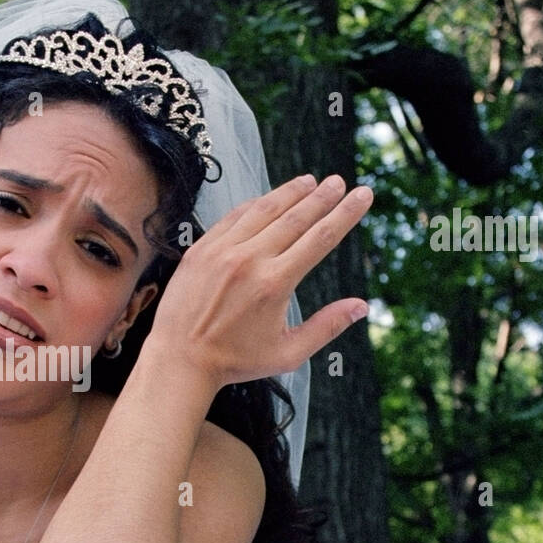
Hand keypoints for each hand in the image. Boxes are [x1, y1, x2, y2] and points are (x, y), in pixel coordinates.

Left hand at [146, 173, 372, 388]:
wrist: (179, 360)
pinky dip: (255, 204)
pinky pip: (233, 217)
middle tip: (339, 181)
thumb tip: (362, 306)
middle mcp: (249, 261)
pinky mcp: (200, 250)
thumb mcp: (288, 353)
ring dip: (290, 192)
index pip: (321, 237)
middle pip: (296, 218)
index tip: (363, 195)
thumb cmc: (235, 361)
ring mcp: (222, 252)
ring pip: (264, 210)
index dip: (346, 213)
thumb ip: (327, 327)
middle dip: (322, 197)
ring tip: (310, 181)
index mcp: (275, 284)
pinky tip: (269, 198)